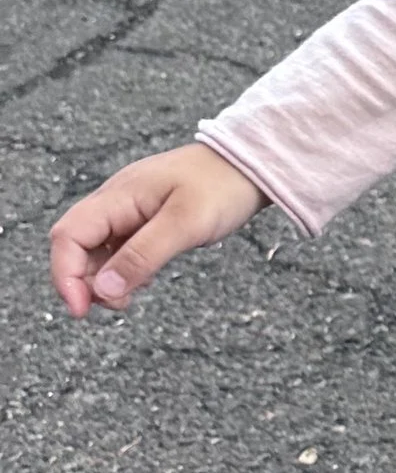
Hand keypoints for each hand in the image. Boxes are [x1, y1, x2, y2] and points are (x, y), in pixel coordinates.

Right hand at [49, 144, 265, 316]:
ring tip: (128, 299)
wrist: (251, 163)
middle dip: (83, 281)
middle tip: (116, 306)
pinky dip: (122, 270)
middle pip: (75, 245)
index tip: (82, 309)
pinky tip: (143, 280)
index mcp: (117, 196)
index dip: (65, 275)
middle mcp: (115, 201)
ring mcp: (128, 209)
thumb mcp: (185, 224)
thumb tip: (103, 290)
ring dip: (103, 279)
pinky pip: (118, 248)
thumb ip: (143, 256)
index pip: (68, 235)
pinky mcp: (143, 219)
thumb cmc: (222, 186)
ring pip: (96, 250)